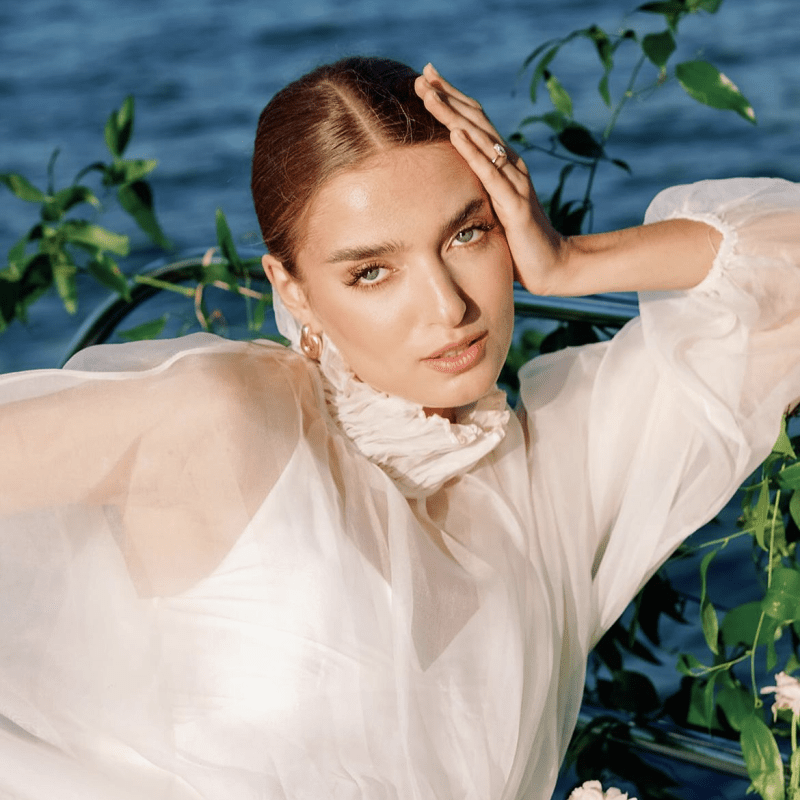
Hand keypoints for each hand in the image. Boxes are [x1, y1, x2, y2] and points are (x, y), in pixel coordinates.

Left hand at [414, 63, 567, 295]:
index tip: (426, 79)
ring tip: (430, 95)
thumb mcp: (492, 210)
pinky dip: (472, 152)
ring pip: (481, 141)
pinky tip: (455, 134)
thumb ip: (476, 192)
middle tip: (421, 75)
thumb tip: (446, 189)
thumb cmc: (519, 242)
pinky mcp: (514, 205)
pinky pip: (490, 174)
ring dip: (453, 116)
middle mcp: (511, 165)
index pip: (475, 123)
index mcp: (503, 164)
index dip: (452, 99)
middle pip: (476, 121)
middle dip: (448, 97)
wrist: (553, 266)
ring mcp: (515, 182)